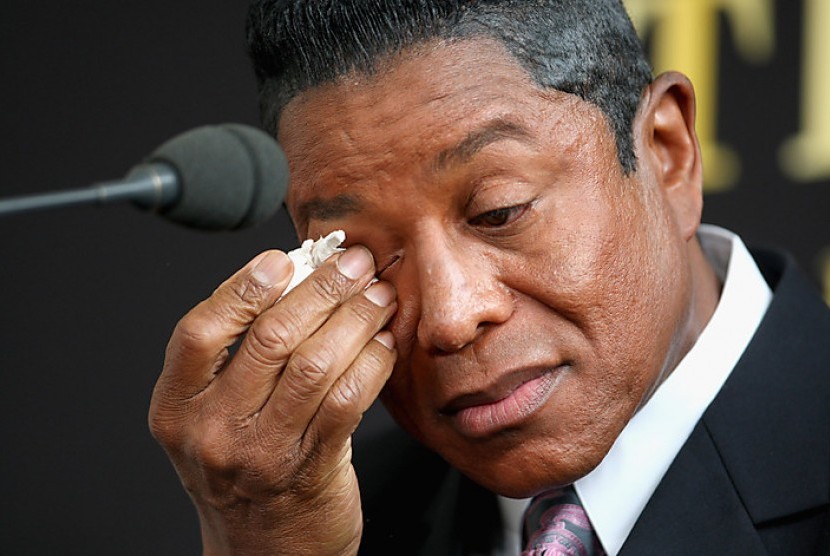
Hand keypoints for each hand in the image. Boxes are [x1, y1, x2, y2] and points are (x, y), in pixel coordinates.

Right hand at [149, 246, 396, 554]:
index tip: (284, 259)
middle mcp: (213, 429)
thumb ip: (238, 357)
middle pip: (270, 338)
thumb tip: (294, 278)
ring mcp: (262, 452)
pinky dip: (373, 361)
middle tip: (353, 263)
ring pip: (316, 363)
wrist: (262, 553)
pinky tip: (384, 342)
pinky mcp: (312, 468)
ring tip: (378, 295)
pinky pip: (349, 399)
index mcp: (177, 407)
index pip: (201, 331)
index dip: (243, 286)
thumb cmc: (241, 472)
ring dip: (356, 319)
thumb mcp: (213, 417)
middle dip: (322, 289)